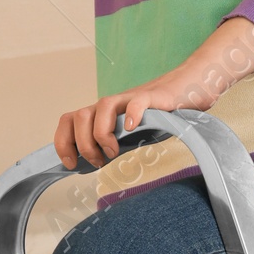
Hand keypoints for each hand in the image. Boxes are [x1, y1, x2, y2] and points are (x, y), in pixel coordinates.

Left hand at [55, 17, 253, 169]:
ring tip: (114, 152)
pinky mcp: (154, 97)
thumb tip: (93, 164)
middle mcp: (113, 104)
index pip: (68, 120)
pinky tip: (133, 129)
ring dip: (101, 134)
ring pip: (102, 106)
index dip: (63, 142)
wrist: (190, 89)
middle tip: (98, 162)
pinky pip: (138, 101)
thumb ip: (113, 144)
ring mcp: (132, 98)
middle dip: (83, 144)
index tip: (70, 164)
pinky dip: (131, 115)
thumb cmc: (160, 115)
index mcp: (103, 114)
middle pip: (79, 115)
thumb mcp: (131, 134)